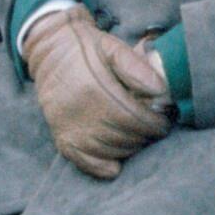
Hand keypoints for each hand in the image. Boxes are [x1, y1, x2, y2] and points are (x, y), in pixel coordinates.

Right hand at [24, 7, 171, 178]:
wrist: (51, 51)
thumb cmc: (88, 48)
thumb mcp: (113, 47)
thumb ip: (137, 67)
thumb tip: (160, 90)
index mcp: (95, 88)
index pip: (133, 117)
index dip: (153, 123)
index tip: (164, 121)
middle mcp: (79, 111)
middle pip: (123, 136)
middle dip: (145, 136)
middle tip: (156, 131)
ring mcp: (68, 127)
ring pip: (107, 150)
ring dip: (129, 149)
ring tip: (140, 138)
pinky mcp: (61, 136)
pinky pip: (83, 161)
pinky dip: (102, 167)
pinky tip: (116, 165)